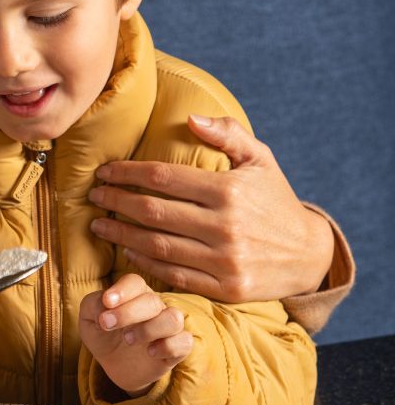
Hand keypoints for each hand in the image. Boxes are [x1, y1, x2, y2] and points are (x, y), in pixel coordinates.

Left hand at [80, 274, 191, 396]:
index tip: (107, 302)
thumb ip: (92, 305)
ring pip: (173, 318)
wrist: (114, 366)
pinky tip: (150, 352)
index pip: (135, 282)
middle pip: (151, 300)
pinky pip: (184, 342)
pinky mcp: (177, 347)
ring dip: (149, 329)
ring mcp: (168, 327)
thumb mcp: (88, 319)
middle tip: (107, 325)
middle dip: (128, 313)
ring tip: (128, 340)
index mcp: (134, 294)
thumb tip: (105, 303)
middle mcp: (154, 306)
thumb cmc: (103, 335)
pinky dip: (167, 346)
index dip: (122, 290)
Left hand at [89, 115, 333, 301]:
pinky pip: (172, 273)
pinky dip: (144, 262)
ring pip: (157, 245)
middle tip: (94, 196)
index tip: (104, 172)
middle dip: (115, 202)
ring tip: (99, 225)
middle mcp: (224, 226)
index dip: (127, 173)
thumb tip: (189, 117)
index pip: (163, 177)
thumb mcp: (260, 160)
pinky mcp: (224, 288)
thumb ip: (227, 134)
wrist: (309, 255)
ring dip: (120, 234)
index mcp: (229, 190)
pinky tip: (126, 249)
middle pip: (152, 211)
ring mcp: (223, 260)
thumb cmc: (276, 200)